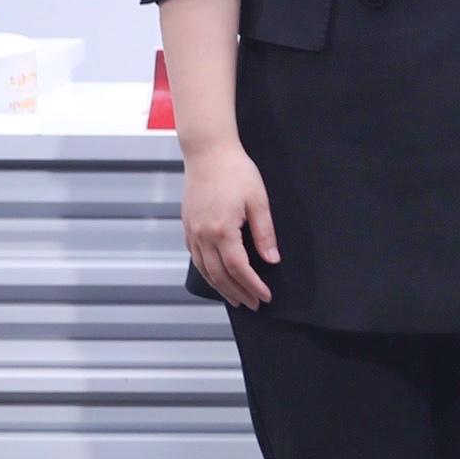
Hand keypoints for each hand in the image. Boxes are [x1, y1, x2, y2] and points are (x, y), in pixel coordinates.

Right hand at [180, 138, 278, 308]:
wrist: (208, 153)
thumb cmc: (236, 172)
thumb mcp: (259, 201)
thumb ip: (264, 233)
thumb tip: (271, 260)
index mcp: (221, 230)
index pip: (239, 268)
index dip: (253, 285)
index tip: (265, 297)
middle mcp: (202, 235)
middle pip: (219, 274)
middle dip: (238, 292)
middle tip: (253, 305)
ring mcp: (192, 231)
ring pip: (204, 269)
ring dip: (221, 287)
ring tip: (236, 299)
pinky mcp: (188, 226)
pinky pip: (196, 257)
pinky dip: (207, 272)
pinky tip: (217, 277)